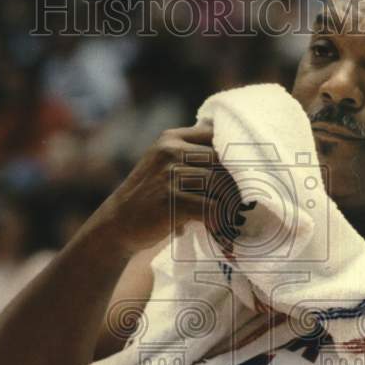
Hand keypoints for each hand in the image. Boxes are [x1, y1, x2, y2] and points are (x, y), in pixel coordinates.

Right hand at [91, 121, 238, 253]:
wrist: (118, 222)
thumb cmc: (150, 196)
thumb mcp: (164, 165)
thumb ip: (192, 155)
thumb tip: (239, 154)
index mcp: (171, 138)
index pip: (214, 135)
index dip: (234, 153)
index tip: (246, 171)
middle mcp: (170, 151)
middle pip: (220, 160)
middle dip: (236, 181)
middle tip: (246, 200)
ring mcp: (169, 174)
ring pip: (218, 184)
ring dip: (230, 203)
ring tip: (236, 216)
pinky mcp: (170, 200)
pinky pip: (209, 207)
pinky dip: (218, 220)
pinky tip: (219, 229)